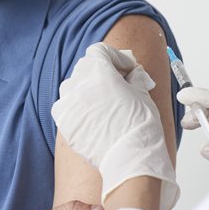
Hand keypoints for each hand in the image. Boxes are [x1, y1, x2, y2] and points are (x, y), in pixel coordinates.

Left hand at [51, 42, 178, 209]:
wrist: (131, 158)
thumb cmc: (140, 125)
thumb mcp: (143, 93)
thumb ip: (135, 77)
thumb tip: (132, 73)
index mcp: (98, 71)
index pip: (100, 51)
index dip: (116, 58)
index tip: (128, 70)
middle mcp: (79, 85)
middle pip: (85, 67)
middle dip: (102, 72)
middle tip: (119, 84)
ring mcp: (68, 105)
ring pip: (73, 87)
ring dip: (87, 88)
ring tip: (104, 101)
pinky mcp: (64, 123)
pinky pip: (67, 107)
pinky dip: (78, 107)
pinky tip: (95, 116)